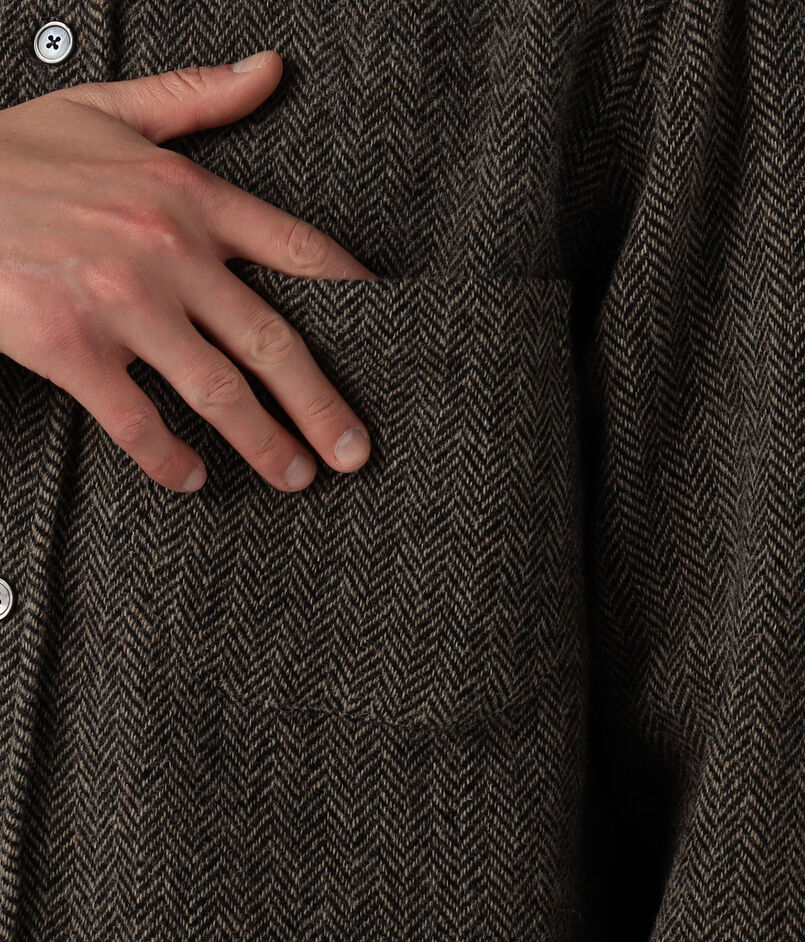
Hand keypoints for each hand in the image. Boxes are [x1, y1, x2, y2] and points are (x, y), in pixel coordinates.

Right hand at [0, 49, 373, 492]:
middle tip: (351, 450)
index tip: (384, 336)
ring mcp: (121, 303)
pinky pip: (136, 419)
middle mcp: (168, 251)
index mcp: (188, 196)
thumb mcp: (112, 108)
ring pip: (217, 388)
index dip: (351, 294)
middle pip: (271, 340)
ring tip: (293, 475)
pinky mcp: (70, 347)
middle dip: (320, 404)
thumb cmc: (16, 155)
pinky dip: (169, 457)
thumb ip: (199, 98)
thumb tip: (269, 71)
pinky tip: (192, 476)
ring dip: (263, 441)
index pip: (296, 248)